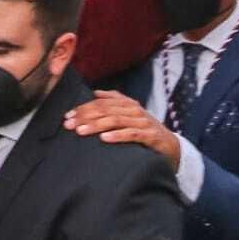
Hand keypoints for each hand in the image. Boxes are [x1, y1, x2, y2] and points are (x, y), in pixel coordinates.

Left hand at [63, 91, 180, 169]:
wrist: (171, 147)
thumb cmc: (145, 131)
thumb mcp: (130, 115)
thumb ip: (114, 101)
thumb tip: (95, 92)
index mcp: (128, 104)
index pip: (101, 102)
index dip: (84, 108)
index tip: (68, 116)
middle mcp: (135, 110)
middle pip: (106, 110)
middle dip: (85, 116)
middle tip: (69, 125)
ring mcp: (143, 122)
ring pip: (116, 120)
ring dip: (96, 125)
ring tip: (81, 131)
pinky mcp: (150, 136)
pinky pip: (132, 134)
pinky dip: (117, 136)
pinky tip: (104, 139)